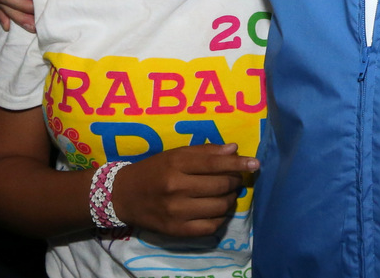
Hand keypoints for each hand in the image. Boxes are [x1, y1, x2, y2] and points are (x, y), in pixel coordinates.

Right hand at [110, 143, 258, 236]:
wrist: (124, 196)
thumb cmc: (154, 170)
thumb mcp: (175, 154)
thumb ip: (205, 151)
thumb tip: (234, 150)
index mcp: (176, 164)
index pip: (215, 164)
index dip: (238, 164)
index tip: (255, 163)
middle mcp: (176, 188)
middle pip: (220, 185)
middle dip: (235, 181)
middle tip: (236, 179)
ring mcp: (176, 211)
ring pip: (219, 207)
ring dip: (231, 199)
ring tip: (229, 193)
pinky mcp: (176, 230)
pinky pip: (210, 227)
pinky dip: (221, 218)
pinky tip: (219, 210)